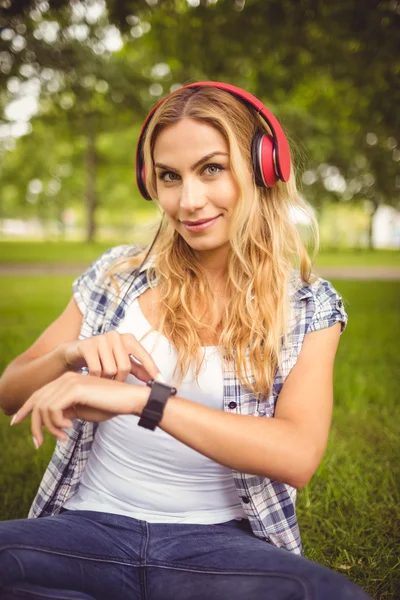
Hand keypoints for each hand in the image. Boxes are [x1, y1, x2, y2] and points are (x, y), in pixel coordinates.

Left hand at [10, 371, 150, 447]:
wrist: (129, 400)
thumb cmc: (109, 406)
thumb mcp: (82, 411)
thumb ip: (65, 412)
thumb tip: (50, 420)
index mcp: (66, 381)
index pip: (38, 394)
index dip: (24, 409)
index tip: (15, 423)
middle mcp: (65, 378)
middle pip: (36, 401)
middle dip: (34, 425)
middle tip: (38, 443)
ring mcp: (70, 381)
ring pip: (43, 407)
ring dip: (49, 427)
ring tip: (63, 436)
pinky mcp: (75, 389)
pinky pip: (53, 409)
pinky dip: (57, 423)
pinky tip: (70, 428)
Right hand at [61, 331, 162, 382]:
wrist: (75, 353)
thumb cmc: (102, 358)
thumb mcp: (121, 362)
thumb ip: (138, 369)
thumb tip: (156, 379)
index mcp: (128, 339)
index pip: (144, 355)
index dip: (152, 369)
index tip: (161, 382)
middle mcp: (116, 336)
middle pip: (125, 367)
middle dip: (119, 379)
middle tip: (113, 382)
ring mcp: (101, 339)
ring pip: (110, 370)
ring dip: (105, 379)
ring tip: (101, 376)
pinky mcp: (87, 345)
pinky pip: (96, 369)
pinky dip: (94, 377)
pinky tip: (92, 376)